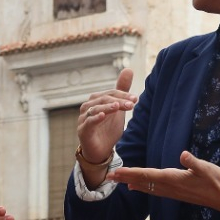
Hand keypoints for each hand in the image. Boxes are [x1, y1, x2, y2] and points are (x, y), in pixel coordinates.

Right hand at [76, 68, 135, 186]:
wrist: (100, 151)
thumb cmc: (107, 128)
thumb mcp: (118, 108)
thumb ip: (121, 90)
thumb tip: (128, 69)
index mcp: (97, 100)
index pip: (111, 93)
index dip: (123, 95)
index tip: (136, 99)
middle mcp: (88, 106)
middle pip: (104, 99)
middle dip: (119, 101)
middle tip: (132, 104)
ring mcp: (84, 118)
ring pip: (96, 108)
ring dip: (108, 107)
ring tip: (118, 107)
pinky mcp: (83, 130)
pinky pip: (88, 122)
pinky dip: (95, 118)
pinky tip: (102, 115)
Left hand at [107, 150, 219, 212]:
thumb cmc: (215, 180)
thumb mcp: (205, 168)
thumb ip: (193, 162)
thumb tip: (183, 155)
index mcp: (173, 179)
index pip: (147, 175)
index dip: (131, 172)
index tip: (117, 171)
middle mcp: (169, 187)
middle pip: (142, 182)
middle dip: (125, 178)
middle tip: (109, 176)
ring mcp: (171, 192)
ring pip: (146, 187)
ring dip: (131, 182)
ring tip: (118, 180)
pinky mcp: (175, 193)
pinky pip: (153, 190)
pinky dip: (142, 187)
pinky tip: (136, 187)